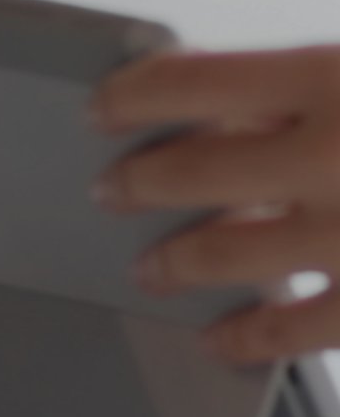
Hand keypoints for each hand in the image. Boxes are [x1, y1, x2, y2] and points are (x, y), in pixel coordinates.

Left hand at [94, 47, 339, 365]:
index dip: (131, 96)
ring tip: (148, 269)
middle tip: (108, 191)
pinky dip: (243, 337)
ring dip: (176, 261)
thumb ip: (316, 87)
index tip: (101, 108)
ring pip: (226, 253)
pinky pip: (288, 332)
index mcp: (338, 77)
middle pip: (194, 170)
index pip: (193, 81)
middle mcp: (337, 154)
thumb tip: (233, 103)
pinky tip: (219, 338)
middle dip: (138, 183)